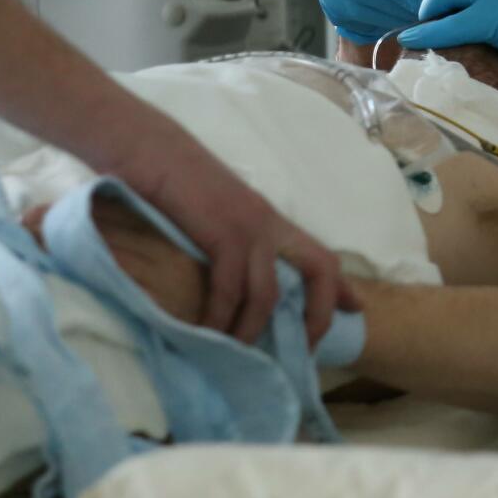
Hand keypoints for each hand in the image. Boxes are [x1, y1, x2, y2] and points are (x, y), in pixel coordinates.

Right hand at [121, 135, 359, 344]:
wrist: (142, 142)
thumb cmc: (169, 176)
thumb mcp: (211, 211)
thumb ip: (229, 238)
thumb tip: (227, 275)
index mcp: (268, 218)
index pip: (321, 253)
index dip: (340, 287)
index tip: (355, 311)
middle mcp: (268, 221)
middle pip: (320, 268)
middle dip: (318, 316)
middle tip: (302, 352)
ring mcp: (248, 224)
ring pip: (268, 293)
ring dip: (253, 330)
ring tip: (238, 355)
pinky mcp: (221, 231)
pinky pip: (230, 288)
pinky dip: (220, 318)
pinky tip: (208, 333)